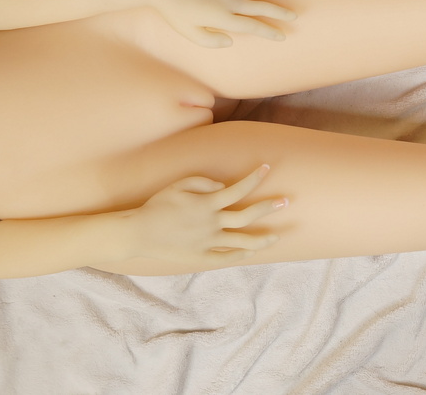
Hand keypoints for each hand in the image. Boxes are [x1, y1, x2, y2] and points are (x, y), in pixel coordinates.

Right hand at [126, 164, 285, 265]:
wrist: (138, 233)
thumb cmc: (157, 205)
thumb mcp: (178, 185)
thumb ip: (203, 182)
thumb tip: (223, 186)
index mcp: (207, 203)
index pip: (239, 188)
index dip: (254, 177)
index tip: (267, 167)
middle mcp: (212, 223)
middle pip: (248, 215)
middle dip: (269, 207)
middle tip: (286, 202)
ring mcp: (209, 242)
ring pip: (244, 241)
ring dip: (263, 238)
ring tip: (278, 236)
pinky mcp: (202, 257)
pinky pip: (228, 257)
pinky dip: (242, 255)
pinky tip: (252, 252)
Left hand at [143, 0, 296, 47]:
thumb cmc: (173, 12)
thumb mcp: (190, 34)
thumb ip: (211, 41)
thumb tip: (230, 40)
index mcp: (222, 18)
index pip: (252, 26)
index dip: (269, 31)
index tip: (282, 35)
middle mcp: (228, 0)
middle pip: (260, 6)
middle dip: (279, 12)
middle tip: (294, 16)